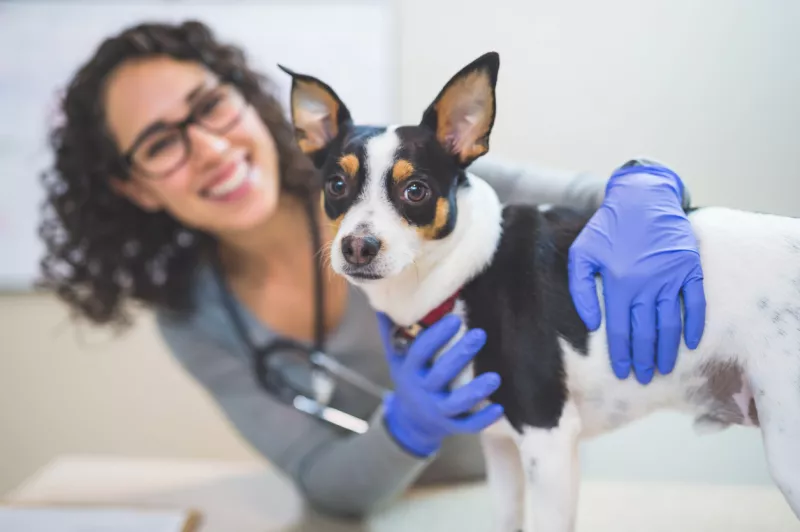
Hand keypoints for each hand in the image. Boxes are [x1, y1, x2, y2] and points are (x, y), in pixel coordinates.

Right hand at [376, 312, 503, 457]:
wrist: (409, 421)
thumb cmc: (408, 379)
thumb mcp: (396, 357)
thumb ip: (391, 331)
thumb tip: (383, 300)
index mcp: (409, 370)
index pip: (421, 351)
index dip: (436, 336)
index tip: (455, 319)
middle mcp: (422, 391)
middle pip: (440, 374)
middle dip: (460, 355)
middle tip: (480, 334)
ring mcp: (437, 410)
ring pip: (456, 403)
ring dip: (475, 391)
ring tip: (495, 377)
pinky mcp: (451, 425)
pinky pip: (467, 425)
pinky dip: (483, 418)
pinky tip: (499, 407)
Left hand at [568, 160, 705, 383]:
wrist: (642, 197)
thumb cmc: (607, 227)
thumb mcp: (581, 253)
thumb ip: (581, 289)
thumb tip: (593, 322)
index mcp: (618, 282)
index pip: (620, 329)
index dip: (622, 354)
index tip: (624, 372)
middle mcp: (646, 284)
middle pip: (645, 332)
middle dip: (644, 359)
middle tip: (643, 378)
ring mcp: (671, 277)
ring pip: (669, 324)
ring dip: (667, 350)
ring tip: (663, 368)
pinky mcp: (690, 269)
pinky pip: (695, 303)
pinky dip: (695, 325)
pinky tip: (692, 343)